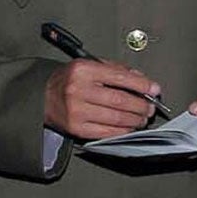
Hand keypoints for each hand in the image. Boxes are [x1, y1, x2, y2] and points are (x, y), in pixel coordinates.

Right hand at [43, 58, 162, 139]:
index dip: (142, 85)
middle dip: (141, 106)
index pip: (120, 78)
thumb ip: (116, 70)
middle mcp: (79, 90)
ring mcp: (76, 111)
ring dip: (135, 120)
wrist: (41, 97)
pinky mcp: (76, 128)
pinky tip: (129, 127)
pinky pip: (106, 132)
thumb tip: (143, 81)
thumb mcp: (90, 65)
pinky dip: (122, 131)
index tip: (155, 90)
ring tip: (142, 118)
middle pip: (120, 100)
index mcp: (84, 70)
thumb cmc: (70, 80)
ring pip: (116, 118)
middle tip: (150, 108)